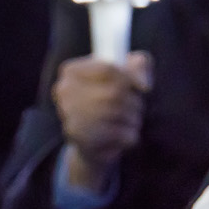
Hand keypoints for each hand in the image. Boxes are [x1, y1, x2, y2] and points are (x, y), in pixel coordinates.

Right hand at [52, 52, 151, 187]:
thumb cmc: (113, 100)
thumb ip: (141, 65)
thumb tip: (144, 85)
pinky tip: (124, 136)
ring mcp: (68, 116)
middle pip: (114, 92)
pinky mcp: (78, 139)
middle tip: (136, 107)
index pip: (107, 69)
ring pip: (116, 113)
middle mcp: (64, 91)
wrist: (95, 143)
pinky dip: (129, 135)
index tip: (144, 87)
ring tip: (130, 121)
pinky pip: (117, 134)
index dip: (131, 78)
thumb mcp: (129, 74)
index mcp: (71, 71)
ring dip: (133, 118)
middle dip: (134, 102)